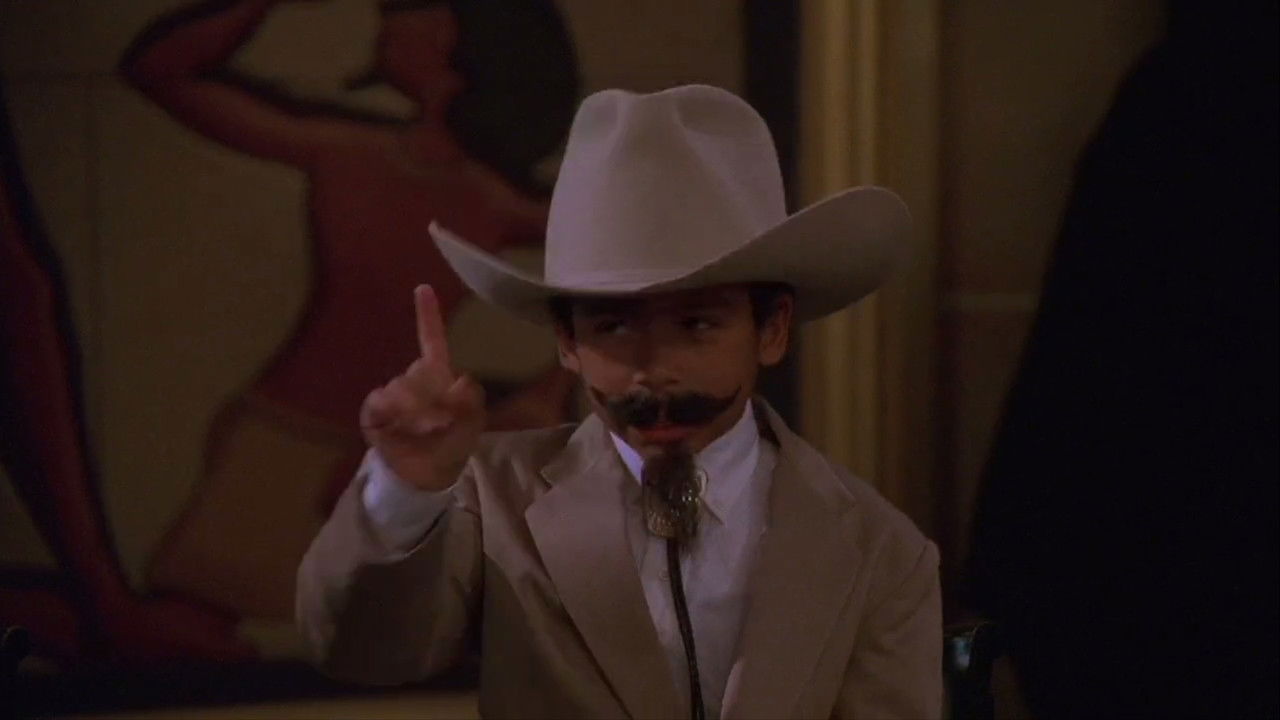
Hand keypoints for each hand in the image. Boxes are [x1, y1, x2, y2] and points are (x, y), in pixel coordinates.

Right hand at [359, 285, 485, 490]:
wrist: (427, 475)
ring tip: (430, 430)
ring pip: (402, 385)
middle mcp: (412, 379)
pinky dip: (396, 413)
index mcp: (437, 376)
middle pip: (420, 369)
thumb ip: (473, 401)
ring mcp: (391, 394)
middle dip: (435, 396)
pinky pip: (381, 401)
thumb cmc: (452, 443)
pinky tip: (404, 427)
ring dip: (419, 409)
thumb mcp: (472, 424)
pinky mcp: (373, 411)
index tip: (423, 288)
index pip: (432, 340)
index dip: (428, 315)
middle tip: (446, 422)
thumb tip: (461, 380)